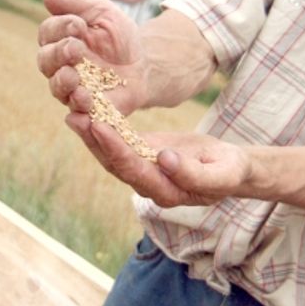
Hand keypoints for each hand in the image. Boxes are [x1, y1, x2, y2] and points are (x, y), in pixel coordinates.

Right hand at [37, 0, 145, 114]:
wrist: (145, 61)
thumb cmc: (118, 34)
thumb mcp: (102, 12)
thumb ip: (76, 4)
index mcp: (60, 40)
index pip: (48, 33)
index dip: (60, 28)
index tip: (79, 24)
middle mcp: (60, 66)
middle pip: (46, 62)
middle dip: (58, 55)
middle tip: (75, 49)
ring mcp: (72, 89)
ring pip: (58, 89)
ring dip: (64, 84)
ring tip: (76, 80)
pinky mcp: (89, 110)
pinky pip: (79, 117)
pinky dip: (81, 116)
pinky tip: (88, 108)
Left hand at [69, 118, 250, 207]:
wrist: (231, 168)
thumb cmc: (229, 171)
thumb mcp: (222, 174)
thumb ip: (194, 174)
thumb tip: (164, 160)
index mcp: (166, 193)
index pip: (135, 172)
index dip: (116, 150)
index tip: (101, 127)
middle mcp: (148, 185)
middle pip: (115, 164)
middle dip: (95, 141)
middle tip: (76, 117)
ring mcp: (143, 171)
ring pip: (111, 155)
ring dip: (91, 135)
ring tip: (74, 112)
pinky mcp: (143, 155)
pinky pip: (120, 143)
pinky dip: (103, 129)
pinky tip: (89, 112)